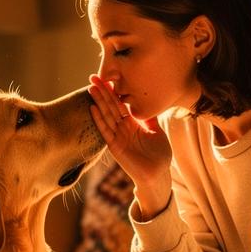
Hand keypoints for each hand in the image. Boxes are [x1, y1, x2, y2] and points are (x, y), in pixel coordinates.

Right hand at [87, 76, 172, 217]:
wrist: (158, 174)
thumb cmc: (159, 155)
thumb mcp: (156, 131)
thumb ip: (150, 119)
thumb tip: (148, 103)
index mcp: (132, 124)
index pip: (120, 104)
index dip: (113, 91)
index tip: (106, 78)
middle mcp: (122, 128)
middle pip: (111, 106)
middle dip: (102, 92)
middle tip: (93, 77)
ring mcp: (117, 137)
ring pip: (106, 116)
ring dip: (98, 102)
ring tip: (91, 88)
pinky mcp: (115, 146)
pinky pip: (105, 130)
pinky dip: (99, 119)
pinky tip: (93, 108)